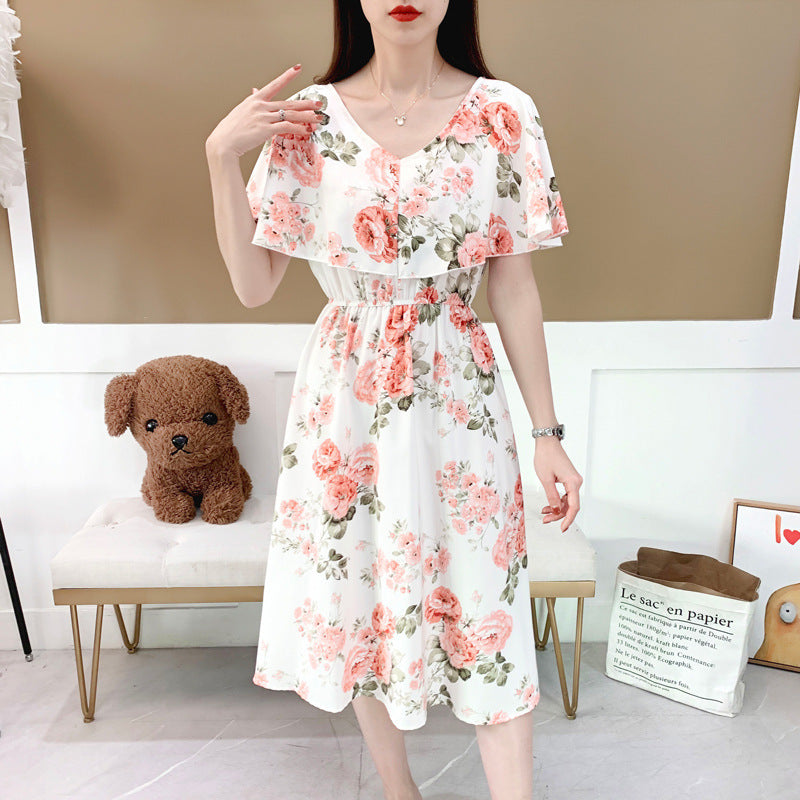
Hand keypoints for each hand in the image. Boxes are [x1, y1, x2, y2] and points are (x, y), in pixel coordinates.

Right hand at [205, 63, 321, 158]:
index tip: (298, 68)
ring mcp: (263, 117)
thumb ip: (252, 102)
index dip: (287, 76)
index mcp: (255, 100)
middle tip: (319, 103)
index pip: (274, 84)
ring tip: (318, 117)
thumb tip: (255, 91)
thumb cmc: (231, 130)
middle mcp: (261, 106)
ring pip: (290, 114)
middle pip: (288, 102)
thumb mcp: (241, 111)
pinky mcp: (265, 129)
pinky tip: (306, 130)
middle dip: (306, 103)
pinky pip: (286, 127)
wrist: (223, 143)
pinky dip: (298, 128)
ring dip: (306, 116)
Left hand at [533, 437, 582, 531]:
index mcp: (573, 482)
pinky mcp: (569, 479)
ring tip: (545, 514)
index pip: (574, 506)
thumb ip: (552, 496)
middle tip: (546, 520)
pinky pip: (565, 495)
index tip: (562, 528)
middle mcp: (576, 482)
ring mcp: (573, 481)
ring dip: (557, 509)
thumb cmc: (546, 456)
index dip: (568, 519)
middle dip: (559, 515)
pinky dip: (557, 501)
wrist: (547, 442)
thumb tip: (557, 510)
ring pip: (567, 501)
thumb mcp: (545, 479)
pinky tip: (549, 506)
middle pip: (571, 505)